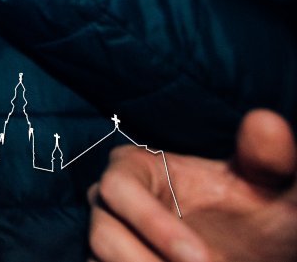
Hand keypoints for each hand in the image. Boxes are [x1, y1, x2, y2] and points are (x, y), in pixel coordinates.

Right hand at [88, 110, 296, 261]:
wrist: (255, 254)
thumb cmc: (259, 214)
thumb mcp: (270, 190)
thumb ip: (269, 159)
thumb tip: (266, 122)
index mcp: (134, 168)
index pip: (118, 188)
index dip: (153, 224)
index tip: (201, 258)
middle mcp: (110, 202)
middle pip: (101, 234)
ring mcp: (107, 239)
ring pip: (99, 261)